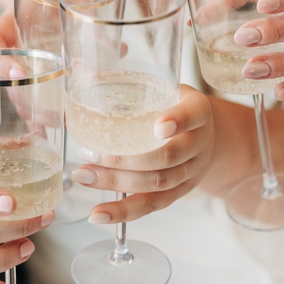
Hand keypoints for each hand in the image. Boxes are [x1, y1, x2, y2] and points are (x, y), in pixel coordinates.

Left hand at [70, 86, 213, 223]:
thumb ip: (124, 80)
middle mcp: (199, 144)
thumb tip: (79, 69)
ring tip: (84, 175)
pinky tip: (98, 214)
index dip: (178, 121)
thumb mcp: (160, 87)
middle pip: (167, 157)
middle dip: (126, 158)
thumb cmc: (172, 105)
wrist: (204, 135)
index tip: (158, 126)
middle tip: (91, 151)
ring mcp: (191, 172)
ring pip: (158, 183)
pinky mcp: (178, 193)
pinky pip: (152, 206)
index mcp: (199, 111)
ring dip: (117, 182)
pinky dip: (124, 213)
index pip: (193, 115)